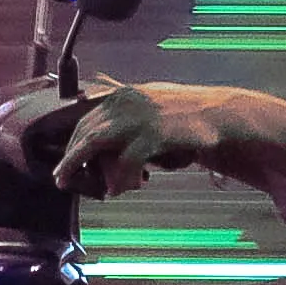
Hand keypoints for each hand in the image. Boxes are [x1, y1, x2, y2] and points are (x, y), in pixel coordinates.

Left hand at [50, 85, 200, 198]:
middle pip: (85, 132)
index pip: (86, 120)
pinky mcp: (153, 134)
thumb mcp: (150, 107)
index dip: (73, 144)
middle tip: (64, 179)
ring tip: (82, 185)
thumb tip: (102, 130)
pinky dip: (119, 178)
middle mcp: (126, 101)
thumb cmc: (186, 115)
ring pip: (95, 143)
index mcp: (123, 95)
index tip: (66, 163)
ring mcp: (138, 117)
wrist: (221, 114)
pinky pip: (126, 161)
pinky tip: (120, 189)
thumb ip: (126, 116)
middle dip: (72, 158)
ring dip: (83, 167)